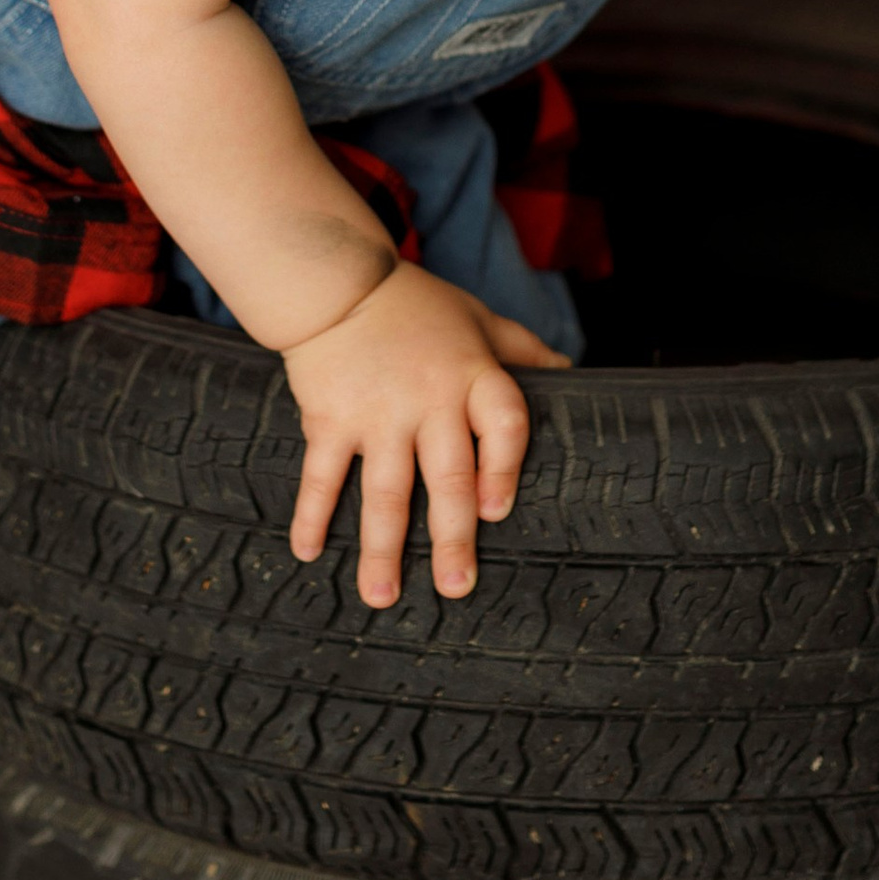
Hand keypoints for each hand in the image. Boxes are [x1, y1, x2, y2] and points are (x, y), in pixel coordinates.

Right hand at [283, 265, 569, 606]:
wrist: (338, 282)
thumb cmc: (416, 306)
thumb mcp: (479, 319)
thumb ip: (522, 351)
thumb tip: (571, 378)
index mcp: (473, 377)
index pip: (503, 426)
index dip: (504, 470)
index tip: (496, 512)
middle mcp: (429, 402)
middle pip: (447, 478)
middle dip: (452, 538)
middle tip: (455, 588)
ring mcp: (377, 415)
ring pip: (384, 491)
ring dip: (383, 548)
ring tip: (382, 597)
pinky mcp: (330, 419)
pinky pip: (322, 474)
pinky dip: (311, 514)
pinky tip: (307, 552)